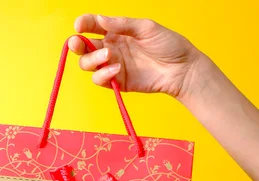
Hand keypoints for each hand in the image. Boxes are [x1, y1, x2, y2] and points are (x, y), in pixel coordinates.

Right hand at [70, 14, 202, 99]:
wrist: (182, 69)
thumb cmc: (168, 45)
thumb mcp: (146, 28)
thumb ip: (122, 24)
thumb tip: (100, 19)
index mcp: (116, 32)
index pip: (92, 26)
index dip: (83, 24)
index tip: (80, 25)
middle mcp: (111, 48)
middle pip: (83, 47)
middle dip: (76, 44)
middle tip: (78, 43)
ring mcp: (112, 66)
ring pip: (87, 64)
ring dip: (92, 60)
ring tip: (108, 56)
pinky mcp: (117, 82)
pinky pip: (100, 80)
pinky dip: (103, 75)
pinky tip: (116, 69)